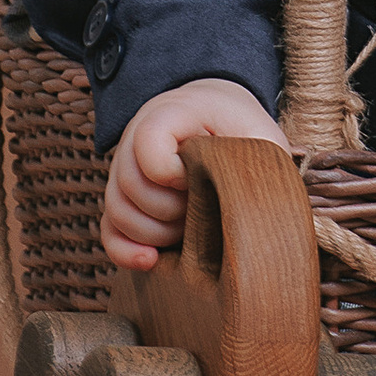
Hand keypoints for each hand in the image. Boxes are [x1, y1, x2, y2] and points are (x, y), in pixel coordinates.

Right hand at [101, 78, 290, 270]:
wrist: (213, 117)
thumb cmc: (239, 128)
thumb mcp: (258, 133)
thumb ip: (263, 156)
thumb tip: (266, 205)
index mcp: (167, 114)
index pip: (147, 142)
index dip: (174, 171)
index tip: (200, 176)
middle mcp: (133, 139)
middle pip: (131, 185)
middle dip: (170, 210)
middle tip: (202, 209)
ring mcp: (123, 171)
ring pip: (117, 212)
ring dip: (154, 234)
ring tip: (189, 231)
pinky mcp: (122, 200)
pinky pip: (109, 232)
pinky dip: (127, 252)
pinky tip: (153, 261)